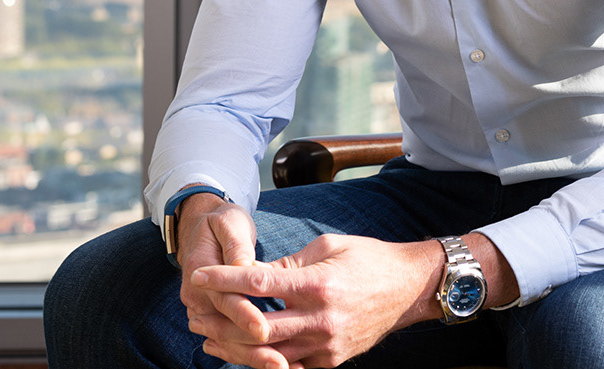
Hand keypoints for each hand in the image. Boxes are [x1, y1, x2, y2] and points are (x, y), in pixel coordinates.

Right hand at [173, 192, 270, 357]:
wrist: (198, 225)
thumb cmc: (220, 220)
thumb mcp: (227, 221)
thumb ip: (236, 245)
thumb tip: (243, 265)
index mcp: (199, 268)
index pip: (224, 298)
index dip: (244, 314)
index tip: (263, 328)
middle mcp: (197, 296)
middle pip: (227, 327)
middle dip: (253, 346)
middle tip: (280, 362)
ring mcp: (203, 309)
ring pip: (228, 340)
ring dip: (254, 356)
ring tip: (282, 368)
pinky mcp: (215, 316)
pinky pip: (231, 341)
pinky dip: (251, 354)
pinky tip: (279, 364)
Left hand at [188, 233, 440, 368]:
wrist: (409, 289)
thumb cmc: (368, 258)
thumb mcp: (329, 246)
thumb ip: (290, 263)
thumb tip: (254, 274)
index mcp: (318, 284)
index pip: (260, 283)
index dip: (225, 279)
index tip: (199, 275)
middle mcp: (320, 319)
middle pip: (256, 328)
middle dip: (220, 320)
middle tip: (195, 312)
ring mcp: (326, 346)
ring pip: (268, 355)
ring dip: (233, 347)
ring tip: (207, 336)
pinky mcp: (331, 362)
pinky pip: (288, 367)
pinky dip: (261, 360)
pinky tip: (240, 351)